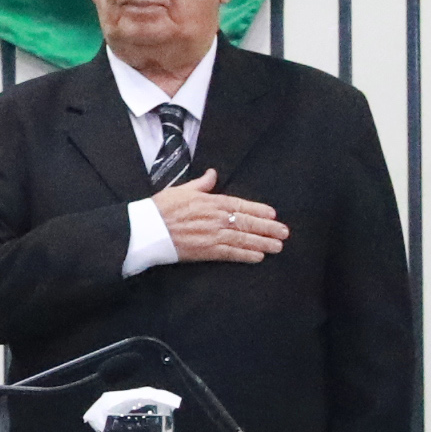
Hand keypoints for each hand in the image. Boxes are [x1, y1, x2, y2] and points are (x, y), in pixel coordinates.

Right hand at [150, 170, 288, 262]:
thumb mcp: (182, 189)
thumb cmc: (161, 208)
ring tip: (277, 247)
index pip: (241, 205)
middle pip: (248, 223)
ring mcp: (212, 235)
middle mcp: (216, 218)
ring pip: (244, 239)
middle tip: (284, 233)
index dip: (259, 210)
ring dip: (263, 243)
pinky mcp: (206, 251)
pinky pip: (231, 254)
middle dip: (268, 228)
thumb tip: (212, 174)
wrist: (147, 229)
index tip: (273, 214)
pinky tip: (258, 257)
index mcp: (211, 202)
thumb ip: (201, 184)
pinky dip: (246, 255)